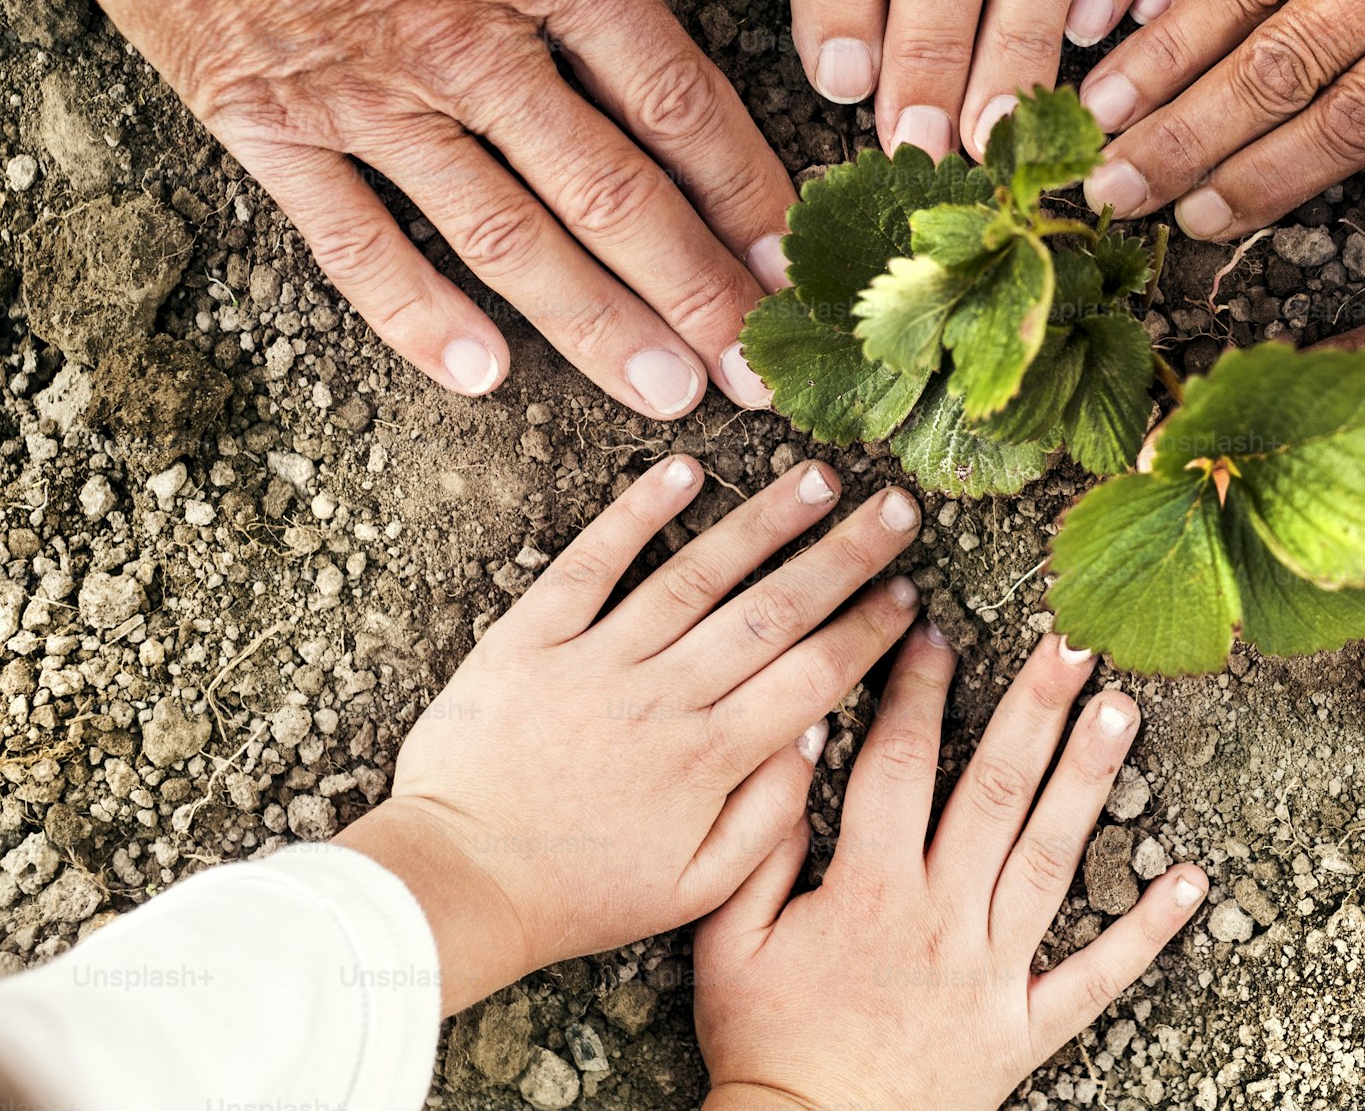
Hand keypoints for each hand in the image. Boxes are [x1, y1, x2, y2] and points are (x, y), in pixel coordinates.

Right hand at [0, 0, 801, 416]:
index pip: (674, 98)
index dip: (744, 189)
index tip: (793, 259)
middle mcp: (471, 44)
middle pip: (610, 193)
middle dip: (695, 293)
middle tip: (761, 379)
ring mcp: (366, 94)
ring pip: (505, 234)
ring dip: (591, 324)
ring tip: (664, 396)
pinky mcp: (268, 120)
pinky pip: (352, 238)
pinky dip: (415, 311)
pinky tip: (478, 374)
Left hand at [335, 456, 924, 1012]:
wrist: (456, 882)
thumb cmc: (578, 893)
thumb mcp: (694, 889)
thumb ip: (768, 818)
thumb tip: (815, 735)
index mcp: (709, 758)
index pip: (813, 675)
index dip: (869, 630)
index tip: (909, 594)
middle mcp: (664, 696)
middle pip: (773, 610)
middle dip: (845, 555)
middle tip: (899, 509)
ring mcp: (597, 659)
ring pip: (698, 573)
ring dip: (765, 520)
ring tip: (819, 477)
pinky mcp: (532, 638)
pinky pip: (592, 563)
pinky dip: (636, 512)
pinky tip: (684, 470)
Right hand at [693, 631, 1207, 1110]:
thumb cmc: (763, 1044)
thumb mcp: (725, 940)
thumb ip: (759, 843)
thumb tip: (791, 748)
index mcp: (868, 890)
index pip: (897, 765)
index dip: (916, 691)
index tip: (935, 628)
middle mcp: (940, 917)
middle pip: (994, 792)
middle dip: (1034, 708)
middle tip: (1073, 641)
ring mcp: (990, 972)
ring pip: (1049, 858)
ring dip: (1090, 781)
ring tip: (1124, 711)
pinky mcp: (1023, 1028)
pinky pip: (1097, 976)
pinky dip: (1148, 930)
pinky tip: (1189, 879)